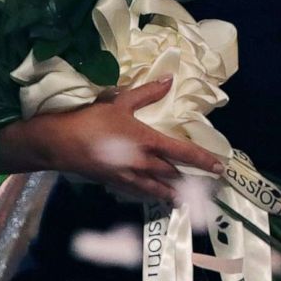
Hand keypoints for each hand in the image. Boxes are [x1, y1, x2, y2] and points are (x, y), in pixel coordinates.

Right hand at [6, 77, 225, 202]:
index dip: (203, 160)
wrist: (61, 144)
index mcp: (147, 142)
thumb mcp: (120, 102)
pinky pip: (140, 190)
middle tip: (205, 186)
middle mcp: (143, 163)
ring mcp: (129, 177)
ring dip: (173, 193)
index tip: (219, 167)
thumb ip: (147, 93)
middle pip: (173, 175)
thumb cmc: (92, 121)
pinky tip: (153, 194)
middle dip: (190, 181)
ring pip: (158, 188)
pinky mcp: (116, 183)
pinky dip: (151, 193)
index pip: (183, 153)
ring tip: (185, 200)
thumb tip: (170, 80)